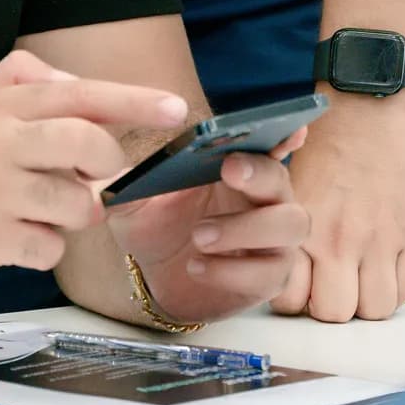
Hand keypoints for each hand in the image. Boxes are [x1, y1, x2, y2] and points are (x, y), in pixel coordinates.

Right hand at [0, 50, 186, 287]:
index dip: (134, 101)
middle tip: (94, 175)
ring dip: (73, 214)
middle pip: (84, 143)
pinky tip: (14, 238)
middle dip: (105, 164)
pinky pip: (49, 248)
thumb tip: (82, 87)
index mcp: (1, 105)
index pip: (80, 94)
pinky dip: (43, 248)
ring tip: (42, 210)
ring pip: (76, 203)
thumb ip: (26, 81)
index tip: (175, 109)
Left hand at [106, 131, 310, 324]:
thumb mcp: (134, 199)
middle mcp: (266, 198)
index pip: (270, 144)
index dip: (283, 133)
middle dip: (259, 173)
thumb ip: (131, 180)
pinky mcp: (269, 277)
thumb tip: (115, 164)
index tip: (287, 126)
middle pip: (281, 180)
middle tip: (228, 170)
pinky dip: (231, 270)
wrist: (155, 276)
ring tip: (200, 235)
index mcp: (239, 167)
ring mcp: (274, 239)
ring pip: (288, 226)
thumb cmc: (154, 223)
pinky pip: (267, 273)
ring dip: (246, 227)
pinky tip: (197, 266)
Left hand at [270, 97, 404, 321]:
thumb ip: (287, 227)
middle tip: (330, 289)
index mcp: (303, 228)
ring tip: (359, 283)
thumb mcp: (288, 181)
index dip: (295, 300)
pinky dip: (396, 287)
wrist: (367, 106)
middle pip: (334, 313)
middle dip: (330, 308)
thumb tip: (279, 263)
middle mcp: (339, 241)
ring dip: (366, 302)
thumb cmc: (324, 137)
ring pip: (374, 309)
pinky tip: (385, 272)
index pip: (291, 299)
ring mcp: (379, 241)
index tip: (300, 288)